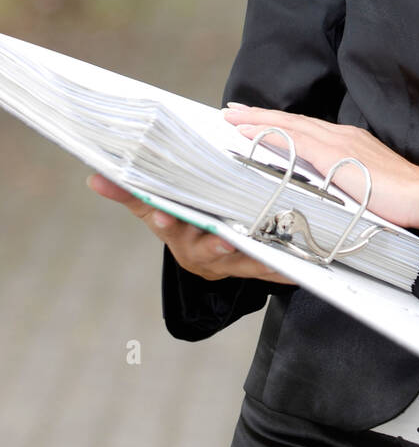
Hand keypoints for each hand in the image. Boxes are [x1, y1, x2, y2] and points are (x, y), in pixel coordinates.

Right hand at [85, 172, 295, 285]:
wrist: (211, 254)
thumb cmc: (183, 221)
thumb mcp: (157, 205)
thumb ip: (130, 190)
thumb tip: (94, 175)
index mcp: (175, 231)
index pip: (165, 223)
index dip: (164, 218)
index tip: (163, 212)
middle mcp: (198, 251)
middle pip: (204, 247)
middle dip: (214, 245)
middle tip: (225, 240)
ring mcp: (226, 263)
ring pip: (240, 262)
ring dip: (253, 257)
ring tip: (266, 252)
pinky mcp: (252, 270)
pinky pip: (269, 271)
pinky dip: (282, 270)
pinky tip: (297, 269)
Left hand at [223, 105, 418, 231]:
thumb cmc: (400, 198)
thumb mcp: (365, 184)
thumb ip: (344, 180)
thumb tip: (327, 188)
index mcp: (348, 141)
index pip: (306, 129)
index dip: (279, 123)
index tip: (256, 119)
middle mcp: (340, 135)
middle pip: (293, 121)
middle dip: (261, 115)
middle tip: (233, 110)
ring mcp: (337, 142)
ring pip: (288, 125)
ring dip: (258, 120)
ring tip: (233, 117)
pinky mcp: (333, 155)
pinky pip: (293, 140)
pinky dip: (268, 134)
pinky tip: (249, 133)